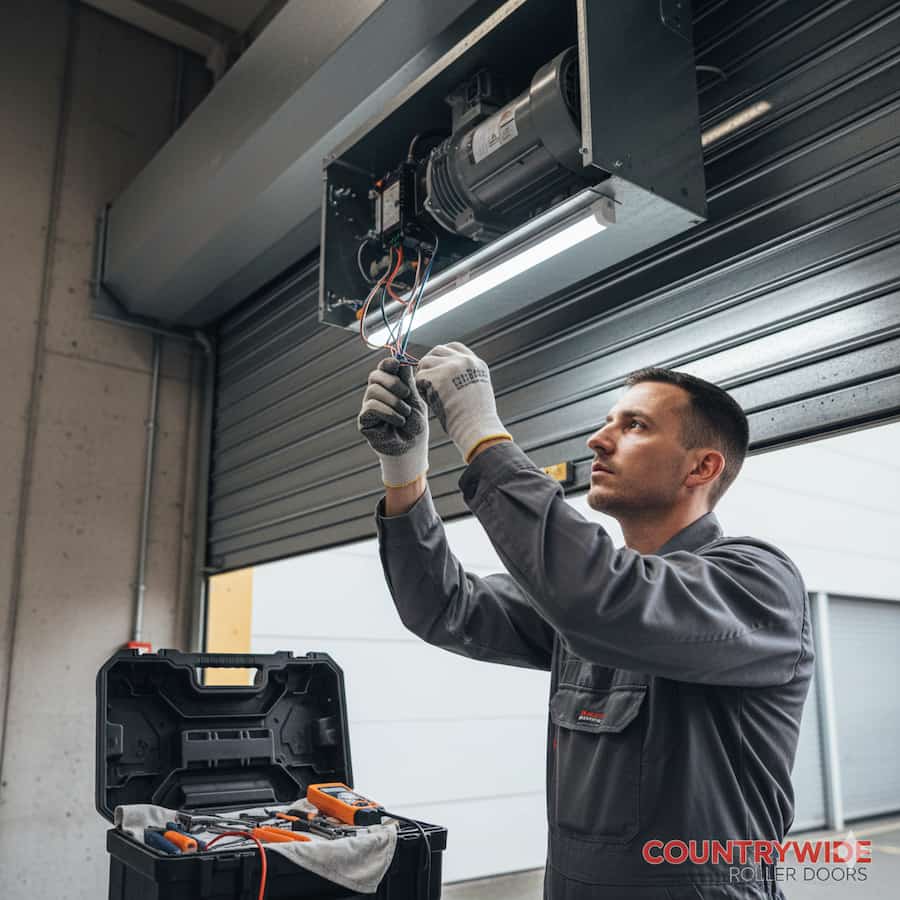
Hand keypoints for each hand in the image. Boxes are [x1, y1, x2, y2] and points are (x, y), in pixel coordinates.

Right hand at [358, 358, 428, 486]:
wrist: (413, 447)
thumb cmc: (415, 423)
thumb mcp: (415, 399)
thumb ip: (408, 381)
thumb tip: (402, 359)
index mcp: (390, 386)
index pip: (383, 367)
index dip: (388, 363)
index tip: (396, 364)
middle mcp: (376, 393)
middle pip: (375, 376)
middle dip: (392, 382)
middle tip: (406, 395)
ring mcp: (369, 406)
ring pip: (373, 390)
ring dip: (393, 401)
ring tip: (405, 413)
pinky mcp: (364, 420)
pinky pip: (371, 406)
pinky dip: (388, 412)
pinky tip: (398, 421)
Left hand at [415, 342, 510, 462]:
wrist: (476, 427)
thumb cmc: (476, 419)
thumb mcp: (477, 390)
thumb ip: (464, 377)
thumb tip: (446, 376)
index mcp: (476, 363)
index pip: (454, 347)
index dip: (442, 355)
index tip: (436, 367)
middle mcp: (464, 361)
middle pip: (437, 350)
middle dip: (429, 364)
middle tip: (427, 380)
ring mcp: (451, 367)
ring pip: (425, 362)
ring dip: (423, 377)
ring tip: (430, 393)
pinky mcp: (438, 377)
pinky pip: (419, 377)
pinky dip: (421, 389)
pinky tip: (430, 400)